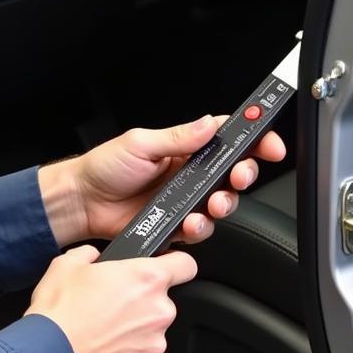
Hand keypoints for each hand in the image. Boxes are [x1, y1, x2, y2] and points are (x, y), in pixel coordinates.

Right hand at [25, 245, 196, 352]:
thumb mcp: (67, 264)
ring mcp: (154, 344)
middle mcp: (158, 310)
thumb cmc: (59, 312)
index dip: (176, 265)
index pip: (186, 265)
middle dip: (141, 303)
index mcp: (147, 278)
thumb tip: (93, 256)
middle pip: (162, 302)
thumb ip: (89, 253)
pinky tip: (103, 351)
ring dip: (134, 331)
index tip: (168, 270)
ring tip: (102, 332)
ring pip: (151, 332)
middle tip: (111, 306)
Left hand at [41, 115, 285, 246]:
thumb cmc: (104, 168)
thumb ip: (178, 137)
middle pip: (233, 173)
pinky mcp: (176, 224)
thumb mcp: (140, 143)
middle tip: (240, 176)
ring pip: (221, 203)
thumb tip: (208, 124)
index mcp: (185, 146)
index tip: (269, 144)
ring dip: (224, 204)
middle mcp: (189, 173)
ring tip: (212, 204)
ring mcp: (184, 199)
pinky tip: (189, 223)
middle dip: (244, 174)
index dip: (254, 139)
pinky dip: (199, 227)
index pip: (228, 138)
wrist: (82, 203)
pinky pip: (199, 228)